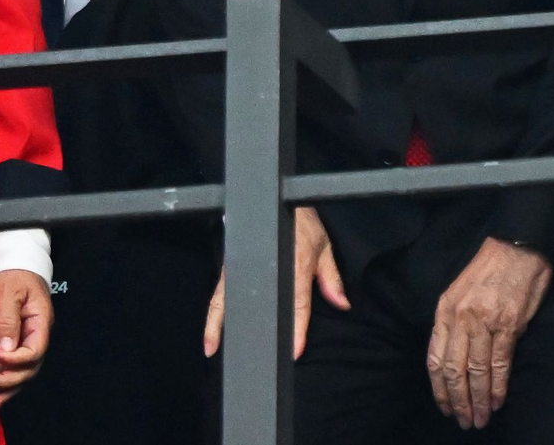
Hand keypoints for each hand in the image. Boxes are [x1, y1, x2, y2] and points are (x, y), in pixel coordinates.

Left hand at [0, 269, 53, 411]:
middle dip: (9, 380)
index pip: (34, 351)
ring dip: (6, 388)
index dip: (14, 360)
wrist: (14, 262)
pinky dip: (2, 380)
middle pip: (30, 367)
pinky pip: (13, 366)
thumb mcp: (10, 291)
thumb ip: (9, 319)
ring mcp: (27, 339)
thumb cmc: (14, 273)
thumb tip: (7, 350)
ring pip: (22, 372)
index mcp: (41, 321)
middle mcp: (37, 334)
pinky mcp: (16, 341)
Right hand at [203, 206, 349, 358]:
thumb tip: (342, 304)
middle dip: (256, 331)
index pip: (296, 300)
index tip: (294, 350)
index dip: (297, 327)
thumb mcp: (322, 244)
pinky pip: (220, 291)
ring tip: (214, 348)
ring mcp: (243, 263)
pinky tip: (211, 335)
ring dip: (220, 323)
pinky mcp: (230, 263)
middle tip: (254, 358)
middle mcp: (265, 263)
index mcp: (294, 260)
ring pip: (229, 298)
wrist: (276, 195)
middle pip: (259, 304)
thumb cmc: (300, 220)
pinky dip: (213, 312)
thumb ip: (331, 276)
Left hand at [428, 237, 551, 430]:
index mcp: (444, 309)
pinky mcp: (508, 325)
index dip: (439, 386)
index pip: (435, 357)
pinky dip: (499, 387)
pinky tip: (497, 402)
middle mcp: (460, 318)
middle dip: (458, 399)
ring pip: (477, 371)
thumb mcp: (458, 291)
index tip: (444, 406)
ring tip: (480, 419)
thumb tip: (452, 355)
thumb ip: (453, 322)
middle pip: (454, 369)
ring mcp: (484, 322)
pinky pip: (500, 363)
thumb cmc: (486, 271)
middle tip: (464, 421)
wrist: (514, 250)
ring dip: (479, 400)